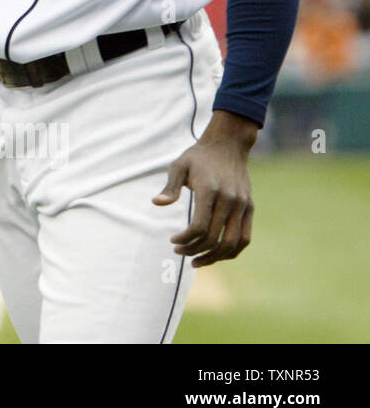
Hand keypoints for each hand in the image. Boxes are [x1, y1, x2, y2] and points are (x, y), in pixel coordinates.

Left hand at [153, 110, 258, 267]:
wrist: (227, 145)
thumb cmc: (198, 157)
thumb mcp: (179, 165)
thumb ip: (170, 187)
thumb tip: (157, 203)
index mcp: (209, 190)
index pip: (199, 226)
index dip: (185, 239)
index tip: (173, 241)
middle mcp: (229, 200)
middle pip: (214, 237)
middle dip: (194, 250)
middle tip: (179, 251)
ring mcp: (243, 205)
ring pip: (232, 243)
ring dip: (214, 257)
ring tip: (196, 262)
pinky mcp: (250, 208)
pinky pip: (245, 238)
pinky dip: (232, 251)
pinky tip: (216, 255)